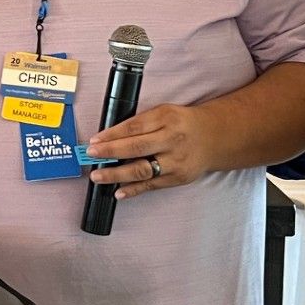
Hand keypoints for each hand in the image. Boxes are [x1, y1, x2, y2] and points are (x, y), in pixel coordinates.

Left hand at [86, 103, 213, 198]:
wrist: (214, 137)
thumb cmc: (182, 124)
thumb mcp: (164, 113)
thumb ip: (141, 123)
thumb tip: (109, 137)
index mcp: (166, 118)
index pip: (133, 127)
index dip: (111, 135)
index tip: (94, 141)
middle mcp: (172, 139)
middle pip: (136, 148)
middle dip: (110, 153)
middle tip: (91, 156)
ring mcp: (176, 161)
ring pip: (142, 170)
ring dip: (117, 174)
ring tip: (98, 176)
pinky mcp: (178, 178)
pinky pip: (151, 185)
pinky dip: (133, 190)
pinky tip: (118, 191)